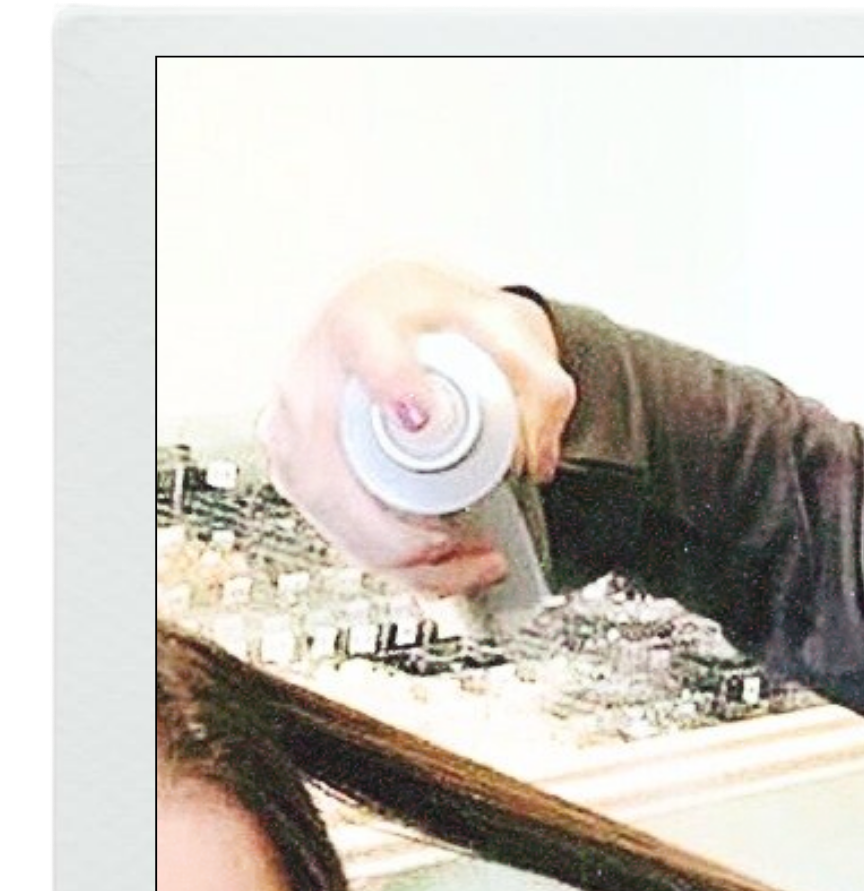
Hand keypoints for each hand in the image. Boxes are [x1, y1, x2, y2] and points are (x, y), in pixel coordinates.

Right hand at [259, 261, 576, 596]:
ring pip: (331, 514)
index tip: (423, 418)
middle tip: (474, 546)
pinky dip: (394, 565)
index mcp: (361, 319)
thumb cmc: (447, 325)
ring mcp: (296, 427)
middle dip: (403, 529)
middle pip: (332, 463)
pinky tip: (445, 571)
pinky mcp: (302, 470)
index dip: (392, 384)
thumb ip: (540, 382)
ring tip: (477, 565)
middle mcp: (311, 372)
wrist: (410, 329)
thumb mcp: (509, 329)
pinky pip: (336, 532)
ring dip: (405, 561)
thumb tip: (535, 458)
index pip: (364, 349)